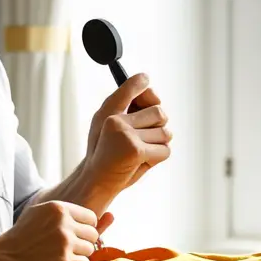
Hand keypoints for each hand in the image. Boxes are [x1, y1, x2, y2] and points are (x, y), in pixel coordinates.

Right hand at [0, 201, 115, 260]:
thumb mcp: (44, 215)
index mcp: (59, 209)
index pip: (91, 218)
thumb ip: (75, 215)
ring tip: (60, 257)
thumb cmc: (25, 236)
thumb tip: (113, 216)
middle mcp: (64, 224)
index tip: (71, 235)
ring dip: (79, 256)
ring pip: (90, 251)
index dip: (83, 229)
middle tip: (65, 248)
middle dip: (83, 243)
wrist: (5, 258)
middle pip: (93, 235)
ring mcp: (65, 244)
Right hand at [83, 73, 171, 195]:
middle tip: (143, 137)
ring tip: (140, 151)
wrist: (95, 180)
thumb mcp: (108, 125)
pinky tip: (140, 161)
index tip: (145, 79)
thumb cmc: (105, 152)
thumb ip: (126, 108)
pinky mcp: (136, 151)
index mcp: (108, 111)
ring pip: (165, 133)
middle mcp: (116, 120)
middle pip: (160, 112)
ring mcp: (126, 135)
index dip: (142, 83)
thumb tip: (150, 89)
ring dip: (158, 144)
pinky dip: (157, 158)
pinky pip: (165, 150)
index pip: (130, 87)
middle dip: (158, 126)